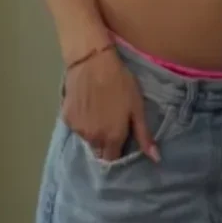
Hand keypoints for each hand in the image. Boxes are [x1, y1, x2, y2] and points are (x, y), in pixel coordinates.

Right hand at [62, 49, 158, 163]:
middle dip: (105, 143)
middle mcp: (93, 139)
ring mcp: (77, 129)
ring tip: (99, 112)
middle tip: (111, 124)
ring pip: (87, 139)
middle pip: (99, 151)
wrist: (93, 62)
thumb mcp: (137, 108)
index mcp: (112, 138)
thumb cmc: (120, 83)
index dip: (118, 152)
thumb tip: (155, 159)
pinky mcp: (66, 118)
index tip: (122, 141)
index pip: (112, 160)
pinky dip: (82, 122)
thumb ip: (144, 136)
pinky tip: (87, 106)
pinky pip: (76, 127)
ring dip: (93, 132)